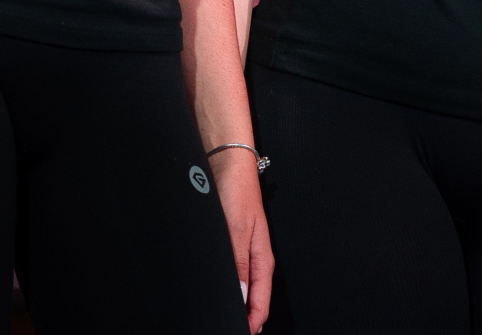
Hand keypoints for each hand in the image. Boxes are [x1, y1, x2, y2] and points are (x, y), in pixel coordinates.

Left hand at [206, 150, 273, 332]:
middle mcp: (255, 259)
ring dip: (236, 306)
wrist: (227, 164)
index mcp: (262, 260)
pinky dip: (229, 289)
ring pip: (243, 291)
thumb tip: (239, 298)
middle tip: (227, 327)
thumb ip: (237, 266)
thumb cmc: (236, 191)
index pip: (260, 304)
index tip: (239, 334)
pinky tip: (219, 292)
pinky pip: (233, 277)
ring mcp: (244, 252)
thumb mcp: (235, 231)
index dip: (250, 325)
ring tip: (225, 317)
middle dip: (244, 319)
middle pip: (253, 301)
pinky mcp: (232, 245)